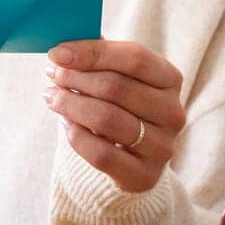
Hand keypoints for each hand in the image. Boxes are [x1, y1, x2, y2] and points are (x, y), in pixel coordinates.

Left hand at [43, 39, 185, 192]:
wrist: (135, 156)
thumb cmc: (123, 105)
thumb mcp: (120, 77)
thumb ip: (99, 57)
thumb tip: (65, 48)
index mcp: (171, 79)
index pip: (134, 58)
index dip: (92, 53)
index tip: (57, 53)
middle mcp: (173, 113)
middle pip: (116, 87)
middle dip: (76, 78)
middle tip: (53, 75)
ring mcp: (162, 147)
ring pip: (107, 119)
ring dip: (71, 104)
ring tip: (52, 96)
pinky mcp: (144, 176)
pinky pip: (101, 154)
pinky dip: (76, 136)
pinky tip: (65, 123)